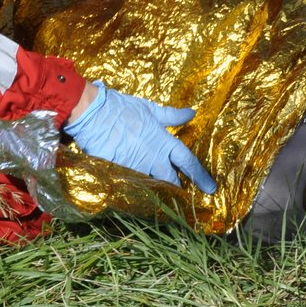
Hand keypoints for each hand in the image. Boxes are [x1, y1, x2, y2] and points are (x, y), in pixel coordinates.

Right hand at [64, 81, 216, 192]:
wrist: (94, 114)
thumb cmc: (123, 108)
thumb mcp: (150, 109)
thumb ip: (172, 116)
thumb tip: (192, 114)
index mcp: (164, 142)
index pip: (187, 162)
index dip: (200, 176)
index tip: (211, 188)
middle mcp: (153, 158)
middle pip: (171, 180)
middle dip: (177, 189)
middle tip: (184, 198)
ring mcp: (136, 168)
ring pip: (151, 185)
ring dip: (156, 189)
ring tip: (161, 197)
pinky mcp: (119, 174)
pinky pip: (131, 185)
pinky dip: (135, 187)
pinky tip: (136, 191)